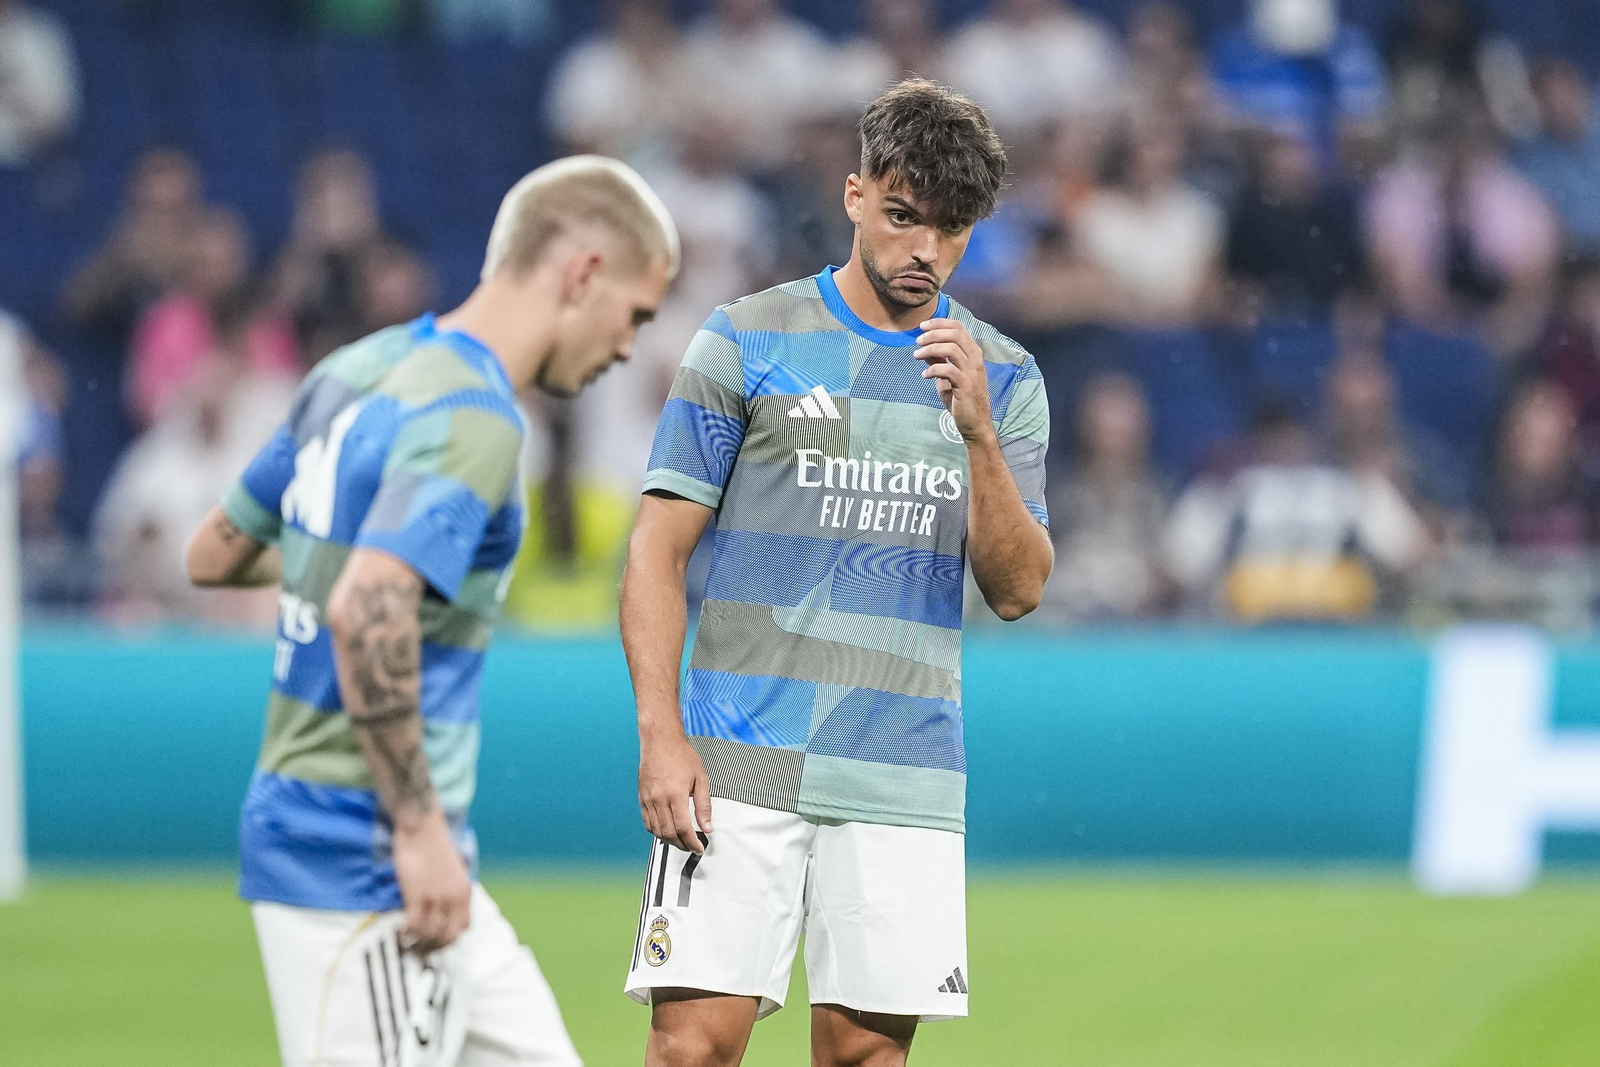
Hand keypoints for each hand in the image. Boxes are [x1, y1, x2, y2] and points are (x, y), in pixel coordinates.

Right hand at [392, 812, 471, 953]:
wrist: (422, 828)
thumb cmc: (434, 846)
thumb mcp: (455, 870)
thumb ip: (453, 890)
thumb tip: (445, 910)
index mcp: (465, 891)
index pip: (464, 927)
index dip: (451, 937)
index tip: (437, 939)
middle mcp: (454, 897)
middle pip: (448, 936)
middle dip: (434, 946)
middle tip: (420, 948)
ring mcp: (436, 897)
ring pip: (430, 934)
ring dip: (418, 942)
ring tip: (409, 940)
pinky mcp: (417, 894)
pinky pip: (413, 925)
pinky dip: (406, 933)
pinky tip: (401, 932)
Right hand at [638, 729, 712, 853]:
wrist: (660, 741)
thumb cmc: (681, 756)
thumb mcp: (700, 778)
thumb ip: (704, 805)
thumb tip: (707, 826)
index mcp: (675, 795)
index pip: (683, 829)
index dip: (692, 843)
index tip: (699, 848)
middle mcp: (659, 799)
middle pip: (669, 833)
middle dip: (682, 845)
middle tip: (692, 847)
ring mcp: (648, 799)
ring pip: (657, 831)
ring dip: (669, 841)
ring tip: (681, 842)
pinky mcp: (642, 798)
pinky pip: (647, 822)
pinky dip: (657, 832)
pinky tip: (666, 832)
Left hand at [916, 318, 993, 442]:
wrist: (975, 424)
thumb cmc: (962, 400)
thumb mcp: (948, 377)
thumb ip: (939, 361)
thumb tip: (925, 348)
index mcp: (973, 353)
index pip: (958, 328)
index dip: (939, 323)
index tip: (923, 326)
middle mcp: (975, 359)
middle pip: (955, 334)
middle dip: (933, 333)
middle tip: (918, 340)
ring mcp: (972, 372)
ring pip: (951, 348)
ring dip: (930, 349)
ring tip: (917, 355)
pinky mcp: (966, 385)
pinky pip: (948, 370)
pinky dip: (933, 370)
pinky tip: (925, 375)